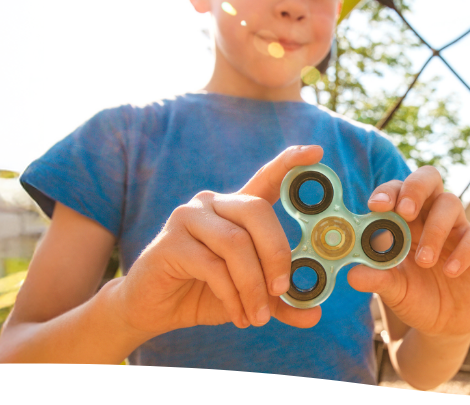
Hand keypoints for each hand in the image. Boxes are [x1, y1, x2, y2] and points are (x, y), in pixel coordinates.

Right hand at [109, 145, 324, 337]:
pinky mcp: (170, 242)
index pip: (266, 178)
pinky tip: (237, 315)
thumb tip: (315, 315)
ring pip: (235, 244)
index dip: (290, 164)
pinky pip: (212, 266)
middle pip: (256, 211)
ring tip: (258, 316)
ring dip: (253, 285)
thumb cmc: (204, 293)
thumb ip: (281, 302)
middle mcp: (213, 204)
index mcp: (236, 209)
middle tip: (283, 290)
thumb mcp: (250, 298)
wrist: (153, 309)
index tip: (316, 152)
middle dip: (276, 254)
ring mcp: (188, 218)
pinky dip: (232, 295)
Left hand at [346, 166, 469, 338]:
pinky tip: (451, 271)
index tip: (376, 206)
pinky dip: (463, 251)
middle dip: (415, 188)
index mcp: (405, 219)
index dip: (388, 192)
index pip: (397, 190)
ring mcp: (456, 228)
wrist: (445, 324)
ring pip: (450, 203)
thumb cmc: (415, 297)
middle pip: (428, 178)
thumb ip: (376, 279)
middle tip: (406, 211)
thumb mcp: (393, 290)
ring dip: (435, 229)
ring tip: (424, 261)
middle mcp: (430, 216)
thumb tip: (353, 274)